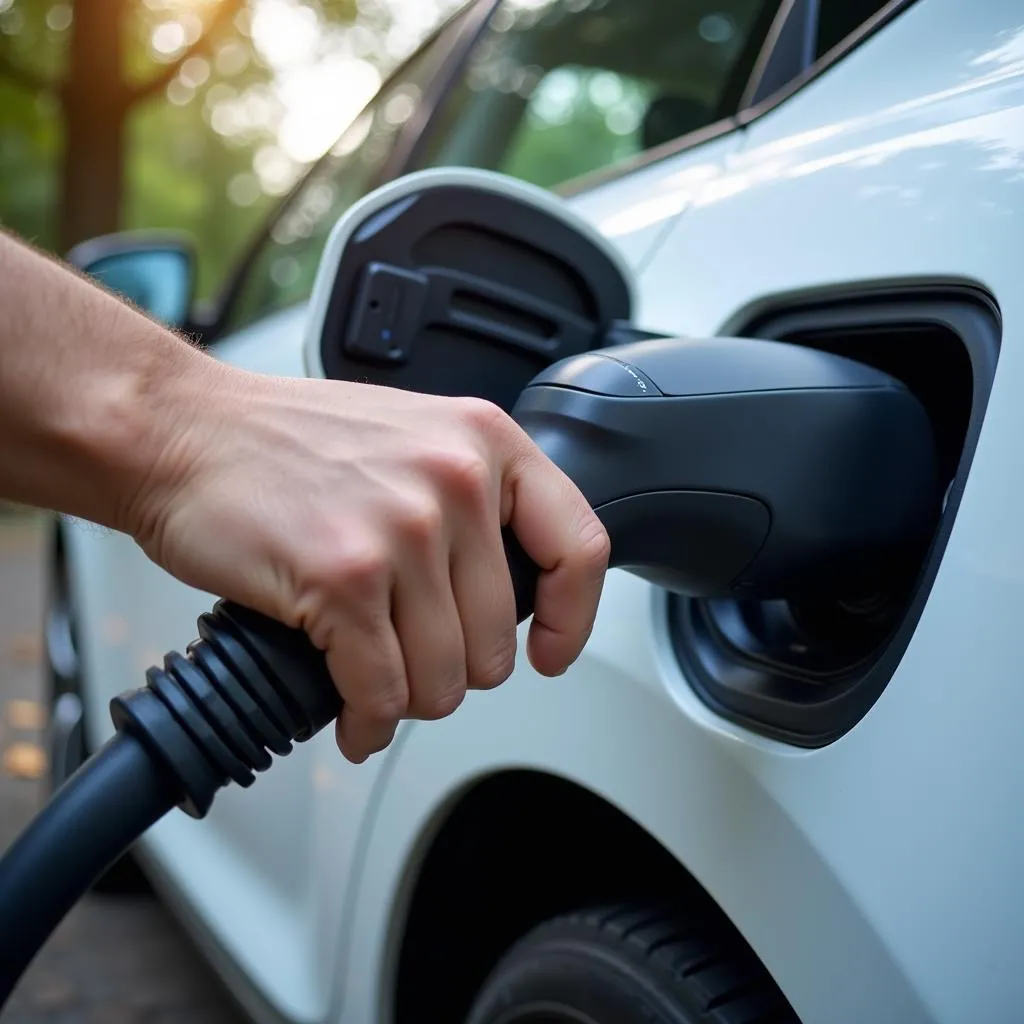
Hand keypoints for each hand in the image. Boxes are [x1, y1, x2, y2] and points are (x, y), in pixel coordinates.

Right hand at [126, 360, 609, 763]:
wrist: (183, 430)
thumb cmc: (284, 440)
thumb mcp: (409, 436)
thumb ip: (471, 500)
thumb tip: (503, 593)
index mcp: (483, 440)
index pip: (579, 547)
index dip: (570, 619)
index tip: (548, 650)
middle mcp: (455, 480)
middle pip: (498, 638)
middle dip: (455, 670)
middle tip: (414, 662)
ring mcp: (401, 530)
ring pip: (444, 677)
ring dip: (410, 699)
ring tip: (378, 685)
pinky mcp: (343, 579)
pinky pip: (384, 690)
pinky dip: (368, 720)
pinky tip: (354, 715)